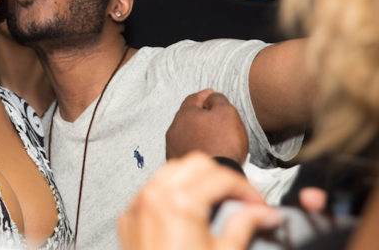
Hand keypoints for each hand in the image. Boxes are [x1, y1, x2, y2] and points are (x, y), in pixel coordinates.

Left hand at [118, 152, 280, 249]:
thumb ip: (244, 226)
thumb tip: (263, 213)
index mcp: (181, 203)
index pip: (221, 176)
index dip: (246, 189)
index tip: (258, 204)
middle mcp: (155, 197)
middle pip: (194, 164)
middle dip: (220, 177)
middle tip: (238, 199)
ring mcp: (137, 206)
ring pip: (170, 171)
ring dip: (194, 180)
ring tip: (214, 203)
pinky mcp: (127, 218)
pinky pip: (151, 190)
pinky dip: (171, 191)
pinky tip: (186, 212)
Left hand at [166, 89, 247, 163]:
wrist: (215, 176)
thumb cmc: (223, 143)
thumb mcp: (227, 113)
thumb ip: (218, 100)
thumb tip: (211, 98)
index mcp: (185, 114)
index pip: (194, 98)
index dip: (204, 95)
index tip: (211, 94)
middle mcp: (174, 129)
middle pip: (187, 115)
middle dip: (199, 112)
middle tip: (211, 111)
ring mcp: (172, 147)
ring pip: (185, 132)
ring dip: (196, 130)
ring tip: (210, 132)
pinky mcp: (176, 162)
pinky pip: (186, 147)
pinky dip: (194, 144)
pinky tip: (204, 148)